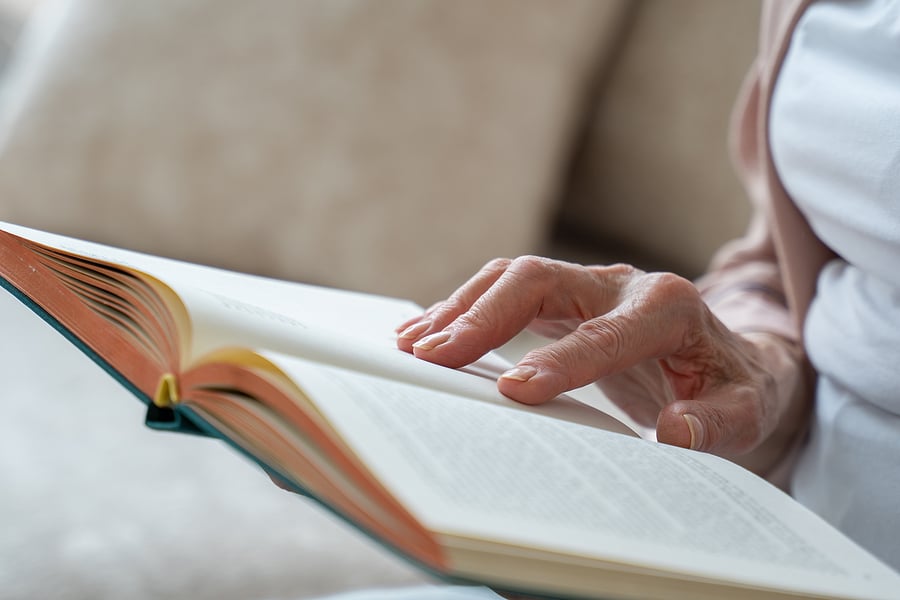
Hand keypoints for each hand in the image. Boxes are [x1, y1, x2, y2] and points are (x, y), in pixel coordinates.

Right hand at [396, 257, 804, 462]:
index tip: (512, 391)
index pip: (604, 333)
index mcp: (668, 308)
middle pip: (539, 278)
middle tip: (433, 355)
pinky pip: (506, 290)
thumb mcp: (748, 409)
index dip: (559, 361)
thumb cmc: (733, 385)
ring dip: (461, 307)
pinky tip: (430, 332)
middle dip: (483, 315)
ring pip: (512, 277)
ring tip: (414, 344)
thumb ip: (719, 420)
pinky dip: (465, 308)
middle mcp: (620, 283)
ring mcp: (587, 283)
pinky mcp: (564, 294)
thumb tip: (676, 432)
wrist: (728, 353)